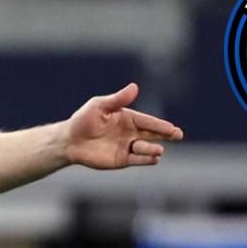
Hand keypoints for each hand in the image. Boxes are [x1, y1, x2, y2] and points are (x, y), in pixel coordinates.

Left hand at [63, 83, 182, 170]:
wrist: (69, 141)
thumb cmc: (83, 120)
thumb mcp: (99, 105)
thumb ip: (117, 99)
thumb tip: (134, 87)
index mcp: (128, 118)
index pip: (148, 121)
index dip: (160, 125)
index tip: (171, 128)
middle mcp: (131, 133)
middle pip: (153, 134)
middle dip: (166, 135)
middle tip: (178, 135)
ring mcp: (127, 147)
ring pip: (145, 148)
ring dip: (152, 149)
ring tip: (158, 150)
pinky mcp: (120, 160)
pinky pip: (136, 160)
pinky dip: (145, 160)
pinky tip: (154, 159)